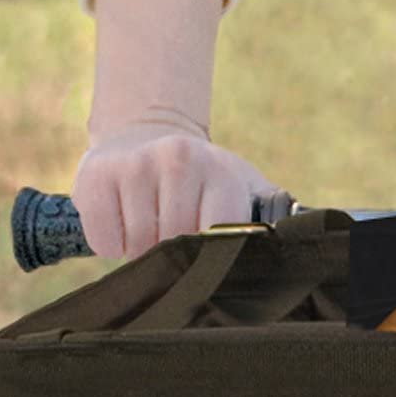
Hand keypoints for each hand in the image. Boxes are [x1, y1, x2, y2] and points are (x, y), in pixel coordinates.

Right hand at [72, 124, 276, 259]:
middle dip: (174, 257)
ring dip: (142, 253)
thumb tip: (300, 244)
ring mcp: (135, 165)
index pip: (219, 235)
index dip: (211, 259)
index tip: (208, 262)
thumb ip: (273, 215)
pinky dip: (111, 247)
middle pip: (175, 243)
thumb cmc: (203, 179)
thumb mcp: (243, 188)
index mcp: (220, 172)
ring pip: (138, 244)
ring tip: (151, 234)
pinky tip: (123, 228)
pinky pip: (103, 240)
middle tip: (175, 246)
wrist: (145, 134)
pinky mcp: (95, 175)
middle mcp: (178, 160)